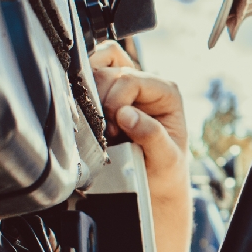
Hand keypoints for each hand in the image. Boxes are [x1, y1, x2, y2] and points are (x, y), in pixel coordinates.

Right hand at [90, 41, 188, 202]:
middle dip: (101, 102)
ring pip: (99, 69)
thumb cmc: (165, 171)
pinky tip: (88, 107)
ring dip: (91, 97)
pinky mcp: (111, 92)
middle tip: (105, 132)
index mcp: (167, 93)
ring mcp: (128, 86)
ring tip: (99, 124)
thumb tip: (125, 114)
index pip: (130, 80)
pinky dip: (85, 83)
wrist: (155, 183)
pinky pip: (94, 69)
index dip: (115, 102)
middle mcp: (148, 84)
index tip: (112, 131)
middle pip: (111, 73)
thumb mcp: (165, 159)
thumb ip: (151, 135)